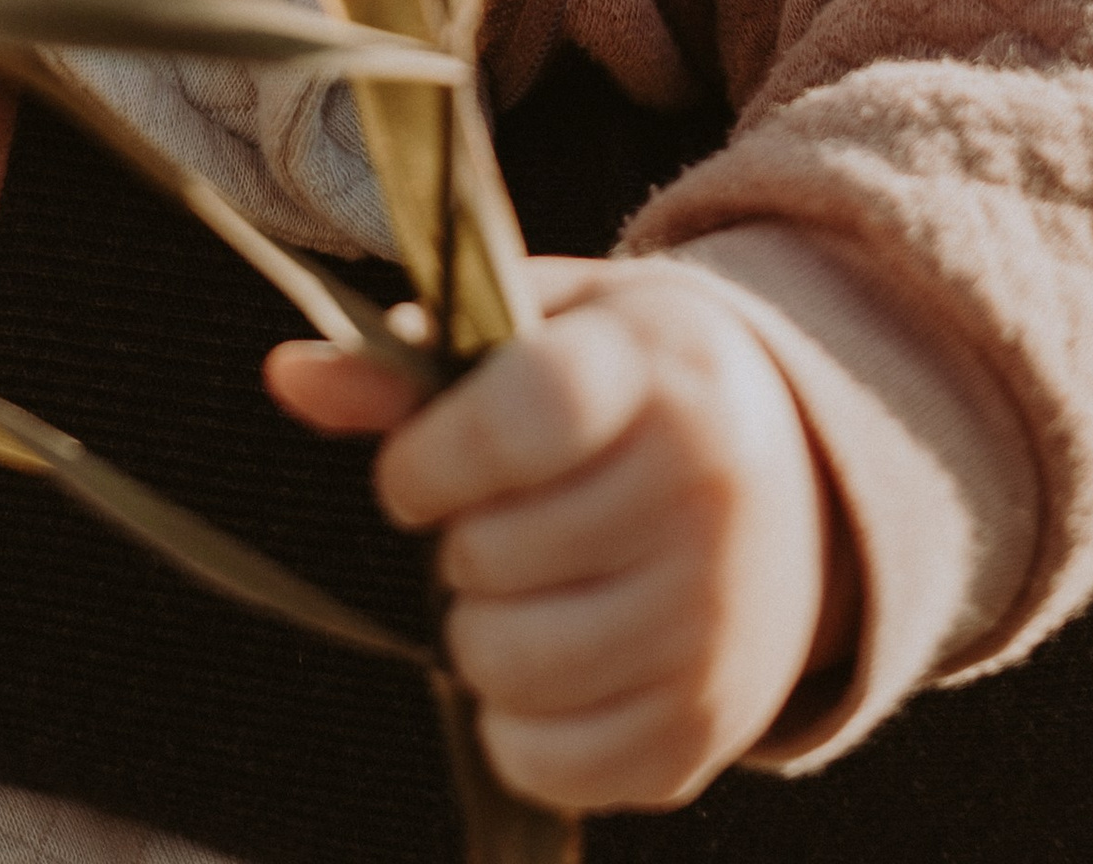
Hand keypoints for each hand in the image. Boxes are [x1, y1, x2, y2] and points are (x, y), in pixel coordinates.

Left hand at [268, 254, 851, 810]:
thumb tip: (285, 378)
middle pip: (492, 556)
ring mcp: (712, 628)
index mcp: (661, 378)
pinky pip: (546, 762)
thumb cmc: (636, 386)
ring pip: (505, 665)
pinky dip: (513, 724)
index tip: (415, 473)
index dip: (431, 457)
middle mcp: (702, 503)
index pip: (519, 419)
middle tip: (497, 521)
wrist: (806, 478)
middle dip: (457, 541)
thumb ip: (413, 363)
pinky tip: (549, 658)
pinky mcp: (704, 729)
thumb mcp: (548, 331)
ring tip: (520, 585)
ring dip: (476, 629)